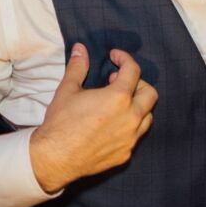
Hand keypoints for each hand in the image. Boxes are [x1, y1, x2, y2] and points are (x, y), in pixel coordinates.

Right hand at [28, 44, 157, 192]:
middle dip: (138, 83)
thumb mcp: (68, 90)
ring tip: (117, 104)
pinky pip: (136, 136)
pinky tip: (112, 125)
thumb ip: (78, 67)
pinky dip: (129, 126)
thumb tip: (80, 48)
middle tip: (118, 82)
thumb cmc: (61, 123)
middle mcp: (131, 118)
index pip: (133, 70)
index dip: (124, 59)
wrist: (55, 158)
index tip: (114, 57)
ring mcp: (130, 138)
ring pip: (147, 117)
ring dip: (137, 106)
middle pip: (150, 94)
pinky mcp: (126, 154)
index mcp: (118, 98)